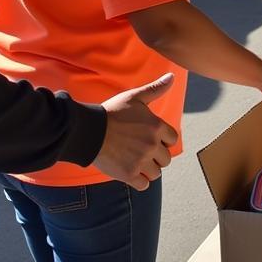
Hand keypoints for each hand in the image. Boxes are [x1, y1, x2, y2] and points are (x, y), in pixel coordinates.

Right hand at [94, 74, 178, 190]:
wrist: (89, 130)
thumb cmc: (112, 112)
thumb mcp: (135, 97)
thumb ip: (155, 89)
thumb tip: (171, 77)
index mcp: (156, 127)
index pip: (172, 139)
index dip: (163, 139)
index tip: (151, 138)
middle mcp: (152, 145)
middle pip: (166, 159)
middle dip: (157, 156)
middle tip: (142, 150)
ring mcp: (141, 161)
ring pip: (156, 173)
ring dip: (149, 169)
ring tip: (136, 161)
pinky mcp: (129, 174)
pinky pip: (144, 185)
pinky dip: (139, 181)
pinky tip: (131, 172)